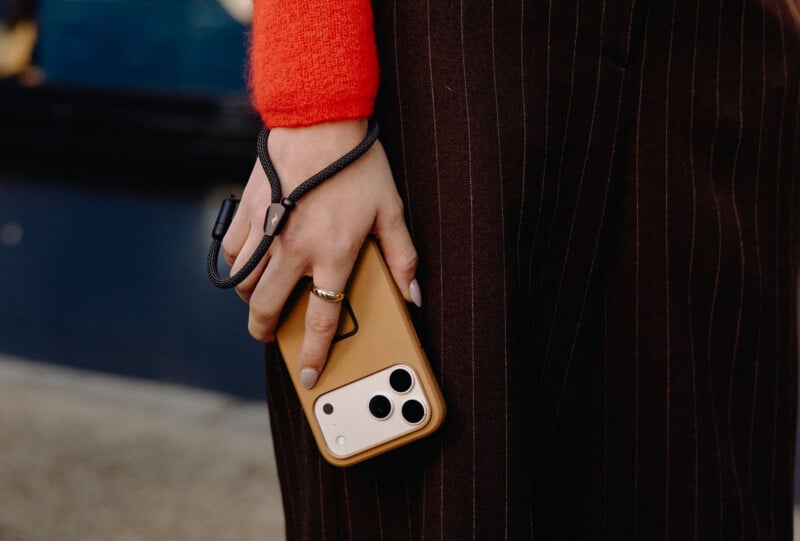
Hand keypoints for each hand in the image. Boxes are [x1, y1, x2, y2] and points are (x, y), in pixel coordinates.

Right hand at [222, 120, 420, 387]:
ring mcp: (266, 230)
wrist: (320, 119)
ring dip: (250, 300)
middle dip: (264, 331)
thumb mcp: (391, 210)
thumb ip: (403, 257)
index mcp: (333, 254)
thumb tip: (414, 295)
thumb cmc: (358, 164)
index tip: (309, 374)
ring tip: (261, 299)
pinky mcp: (247, 211)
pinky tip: (248, 263)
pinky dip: (235, 264)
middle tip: (268, 335)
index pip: (320, 318)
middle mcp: (295, 249)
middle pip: (266, 307)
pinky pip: (231, 251)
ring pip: (243, 283)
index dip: (313, 353)